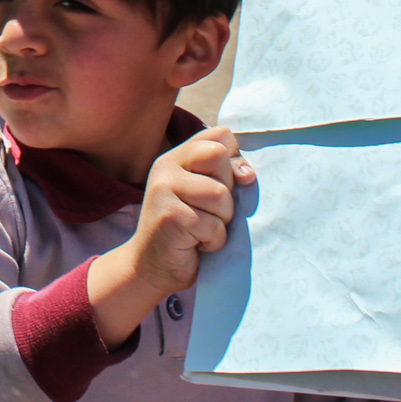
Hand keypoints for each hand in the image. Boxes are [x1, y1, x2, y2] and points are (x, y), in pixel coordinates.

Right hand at [87, 127, 253, 344]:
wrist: (153, 265)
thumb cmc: (190, 229)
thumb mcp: (209, 194)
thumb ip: (228, 175)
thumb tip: (247, 175)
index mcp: (178, 156)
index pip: (221, 135)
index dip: (233, 162)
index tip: (220, 185)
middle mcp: (166, 165)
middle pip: (219, 157)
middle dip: (226, 191)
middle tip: (207, 210)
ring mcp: (164, 188)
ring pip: (220, 195)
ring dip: (221, 220)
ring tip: (202, 228)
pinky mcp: (169, 216)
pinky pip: (212, 225)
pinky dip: (213, 241)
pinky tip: (195, 243)